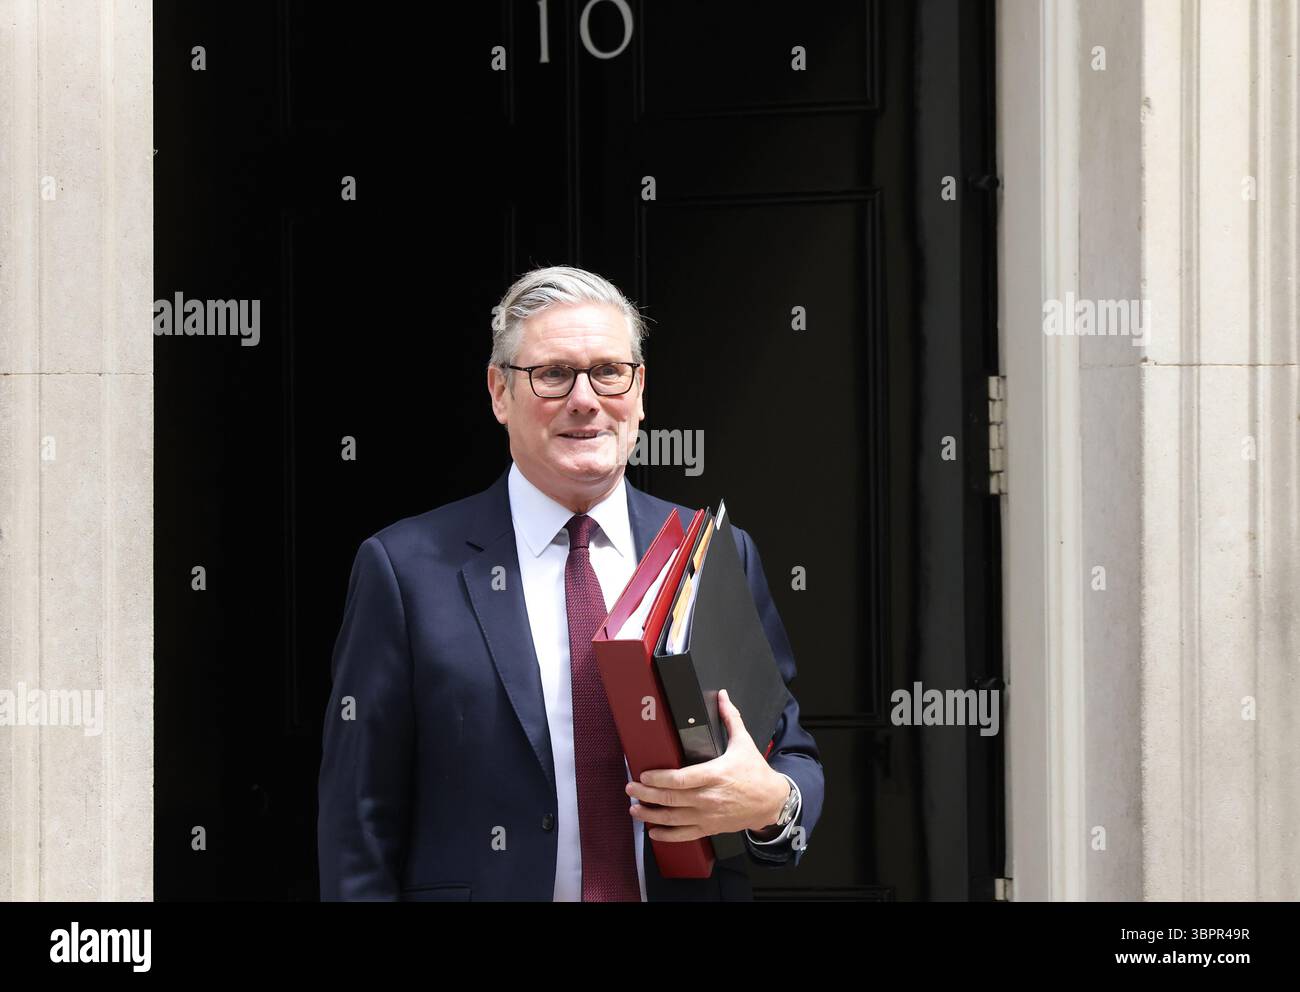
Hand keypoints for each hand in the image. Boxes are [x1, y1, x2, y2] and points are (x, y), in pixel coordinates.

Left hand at [626, 688, 788, 841]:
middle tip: (631, 788)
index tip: (644, 774)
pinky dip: (667, 835)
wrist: (771, 802)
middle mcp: (709, 798)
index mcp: (716, 775)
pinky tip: (653, 832)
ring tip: (635, 808)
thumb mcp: (744, 743)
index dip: (660, 778)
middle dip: (647, 794)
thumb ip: (730, 718)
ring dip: (651, 815)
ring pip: (674, 819)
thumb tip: (722, 695)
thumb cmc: (756, 773)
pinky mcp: (710, 828)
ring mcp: (709, 815)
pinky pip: (685, 834)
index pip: (681, 779)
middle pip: (672, 798)